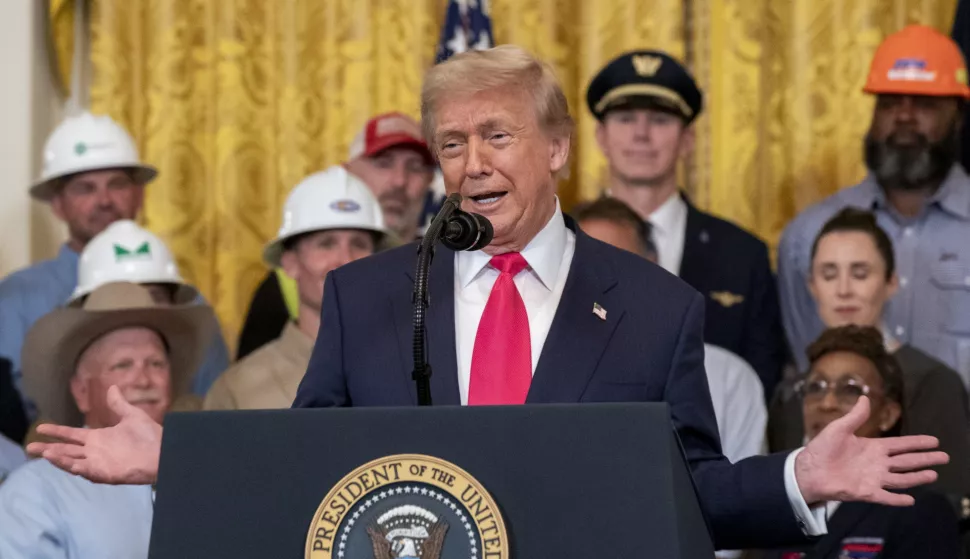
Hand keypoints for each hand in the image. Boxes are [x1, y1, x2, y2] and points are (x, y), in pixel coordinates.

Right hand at [26, 385, 161, 484]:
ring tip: (43, 453)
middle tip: (30, 447)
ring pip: (72, 461)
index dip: (56, 432)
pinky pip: (85, 471)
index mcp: (99, 438)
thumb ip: (118, 405)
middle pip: (66, 450)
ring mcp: (99, 463)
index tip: (40, 427)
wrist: (164, 450)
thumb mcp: (131, 416)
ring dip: (57, 458)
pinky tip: (62, 462)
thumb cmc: (150, 435)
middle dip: (48, 449)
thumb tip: (112, 388)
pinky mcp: (105, 473)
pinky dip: (72, 467)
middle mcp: (95, 451)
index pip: (72, 435)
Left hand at [795, 396, 947, 505]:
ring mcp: (873, 479)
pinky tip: (911, 500)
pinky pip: (885, 497)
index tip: (934, 441)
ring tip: (933, 474)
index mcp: (872, 447)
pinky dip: (897, 499)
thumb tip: (865, 397)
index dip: (917, 443)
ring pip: (901, 479)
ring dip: (916, 477)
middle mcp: (877, 464)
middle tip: (944, 457)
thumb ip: (855, 416)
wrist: (808, 470)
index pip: (900, 445)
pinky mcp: (865, 492)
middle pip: (906, 461)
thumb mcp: (839, 428)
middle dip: (925, 459)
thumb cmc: (822, 449)